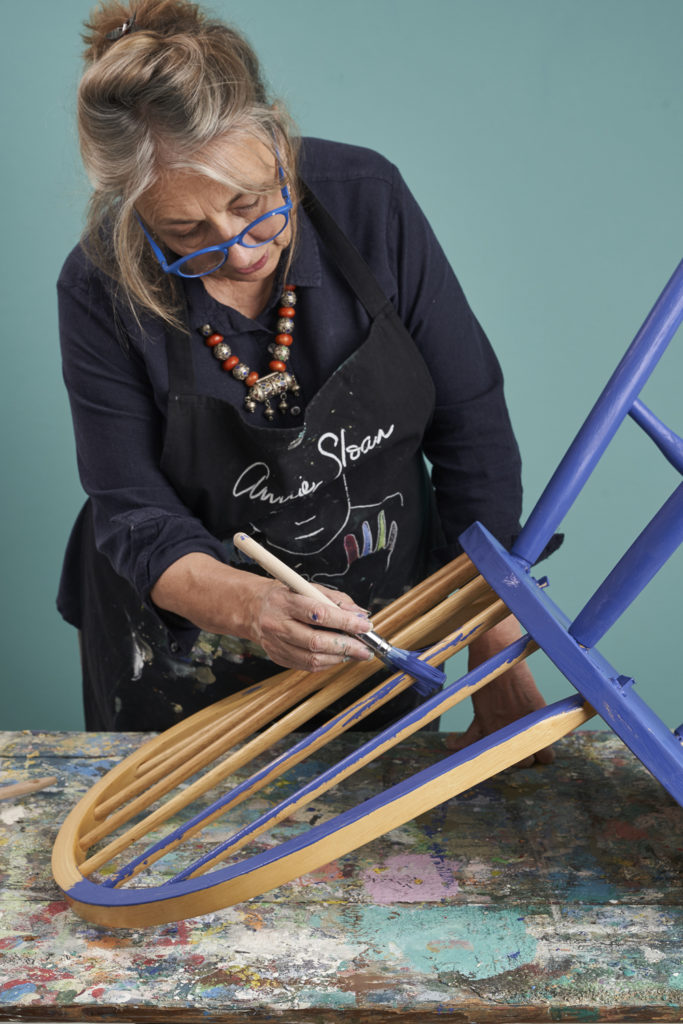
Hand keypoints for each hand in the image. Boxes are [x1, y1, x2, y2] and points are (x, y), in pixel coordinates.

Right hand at [151, 553, 374, 672]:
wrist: (250, 608)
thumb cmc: (285, 594)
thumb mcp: (307, 587)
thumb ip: (335, 600)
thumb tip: (360, 615)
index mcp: (285, 600)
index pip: (319, 613)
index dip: (344, 622)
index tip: (364, 626)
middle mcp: (278, 623)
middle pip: (315, 642)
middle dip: (345, 646)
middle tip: (365, 648)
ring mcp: (275, 643)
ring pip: (312, 658)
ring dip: (339, 658)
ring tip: (355, 653)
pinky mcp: (277, 657)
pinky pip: (306, 665)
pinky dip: (326, 663)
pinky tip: (337, 657)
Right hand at [445, 615, 554, 766]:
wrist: (496, 650)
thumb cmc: (516, 667)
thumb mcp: (535, 694)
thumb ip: (542, 714)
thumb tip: (564, 725)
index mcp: (537, 721)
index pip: (546, 756)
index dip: (543, 755)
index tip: (541, 751)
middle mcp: (518, 727)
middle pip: (524, 761)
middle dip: (525, 757)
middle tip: (523, 748)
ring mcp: (498, 726)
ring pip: (502, 757)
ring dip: (500, 755)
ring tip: (500, 749)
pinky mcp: (480, 719)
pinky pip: (467, 739)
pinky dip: (458, 743)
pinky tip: (452, 743)